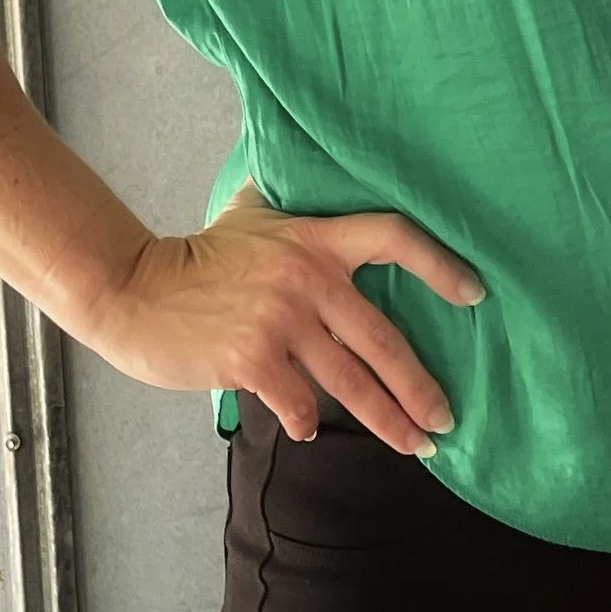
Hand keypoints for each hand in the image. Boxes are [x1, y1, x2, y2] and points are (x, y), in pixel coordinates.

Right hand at [88, 182, 483, 454]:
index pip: (395, 238)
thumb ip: (296, 203)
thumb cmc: (199, 253)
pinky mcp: (252, 360)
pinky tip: (311, 430)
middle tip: (447, 420)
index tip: (476, 295)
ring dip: (387, 419)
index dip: (440, 265)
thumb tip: (321, 167)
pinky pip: (299, 402)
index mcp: (316, 237)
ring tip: (414, 444)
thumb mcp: (253, 211)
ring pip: (351, 381)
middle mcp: (308, 278)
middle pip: (383, 339)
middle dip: (420, 387)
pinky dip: (307, 420)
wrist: (135, 288)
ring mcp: (281, 322)